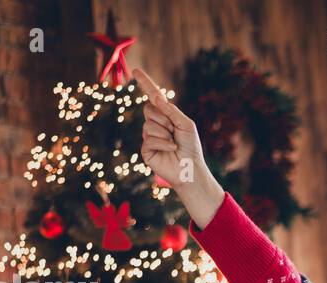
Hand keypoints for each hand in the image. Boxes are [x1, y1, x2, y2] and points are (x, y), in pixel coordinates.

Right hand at [133, 67, 223, 227]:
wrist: (190, 169)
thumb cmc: (191, 147)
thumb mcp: (186, 124)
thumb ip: (172, 111)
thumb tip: (156, 98)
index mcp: (166, 116)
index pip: (153, 96)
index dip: (145, 84)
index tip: (136, 70)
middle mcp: (155, 124)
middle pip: (149, 109)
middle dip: (164, 119)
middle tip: (174, 132)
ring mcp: (149, 136)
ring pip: (148, 125)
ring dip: (165, 134)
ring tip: (173, 143)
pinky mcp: (146, 150)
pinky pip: (149, 139)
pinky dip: (163, 144)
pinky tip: (171, 150)